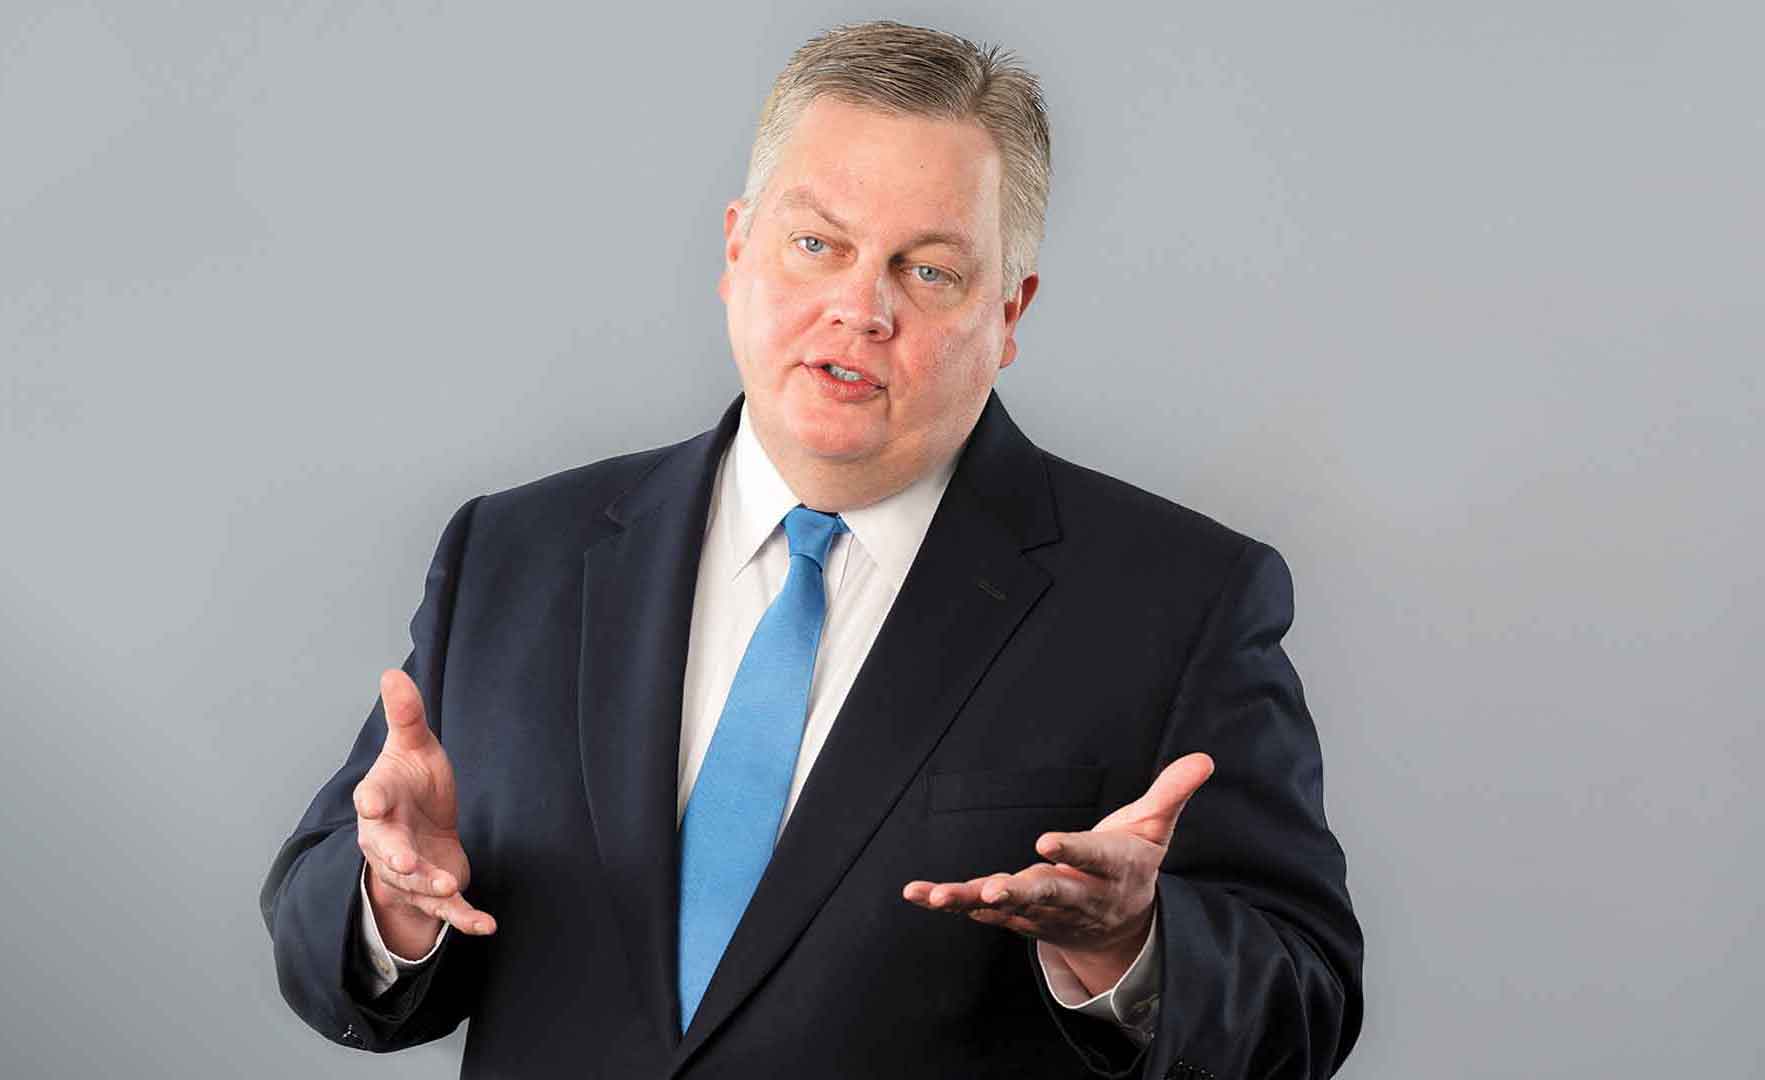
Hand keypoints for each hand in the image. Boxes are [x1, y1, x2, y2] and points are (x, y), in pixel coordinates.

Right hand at [353, 668, 496, 958]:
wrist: (421, 831)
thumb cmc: (413, 786)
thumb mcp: (414, 747)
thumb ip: (406, 715)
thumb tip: (391, 673)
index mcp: (381, 802)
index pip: (372, 799)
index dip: (372, 799)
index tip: (371, 800)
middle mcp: (387, 840)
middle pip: (386, 851)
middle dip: (395, 857)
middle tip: (405, 861)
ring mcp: (409, 870)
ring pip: (413, 883)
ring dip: (430, 886)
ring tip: (449, 885)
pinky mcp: (434, 892)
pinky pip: (447, 910)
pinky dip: (465, 919)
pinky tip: (485, 925)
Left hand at [902, 753, 1213, 995]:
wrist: (1121, 930)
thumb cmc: (1132, 865)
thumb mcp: (1156, 829)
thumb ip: (1172, 793)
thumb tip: (1204, 758)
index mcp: (1110, 869)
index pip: (1092, 858)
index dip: (1071, 851)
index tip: (1045, 842)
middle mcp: (1075, 895)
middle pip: (1048, 893)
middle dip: (1022, 892)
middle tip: (995, 890)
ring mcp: (1043, 910)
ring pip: (1007, 907)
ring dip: (972, 901)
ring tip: (938, 896)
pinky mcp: (1017, 916)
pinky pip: (981, 911)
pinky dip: (952, 902)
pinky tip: (919, 894)